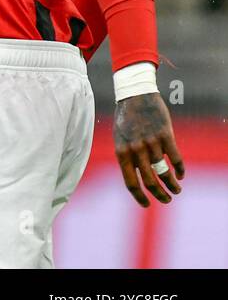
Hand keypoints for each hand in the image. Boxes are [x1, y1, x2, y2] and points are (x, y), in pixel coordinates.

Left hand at [114, 92, 183, 206]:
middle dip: (160, 195)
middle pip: (150, 181)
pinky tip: (180, 175)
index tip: (147, 205)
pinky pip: (175, 158)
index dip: (139, 197)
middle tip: (167, 200)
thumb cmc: (125, 118)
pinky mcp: (165, 135)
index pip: (130, 182)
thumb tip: (136, 177)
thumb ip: (127, 157)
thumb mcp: (119, 138)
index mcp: (121, 152)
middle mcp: (136, 149)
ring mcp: (151, 142)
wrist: (134, 94)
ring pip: (164, 172)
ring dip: (172, 185)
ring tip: (176, 190)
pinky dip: (179, 170)